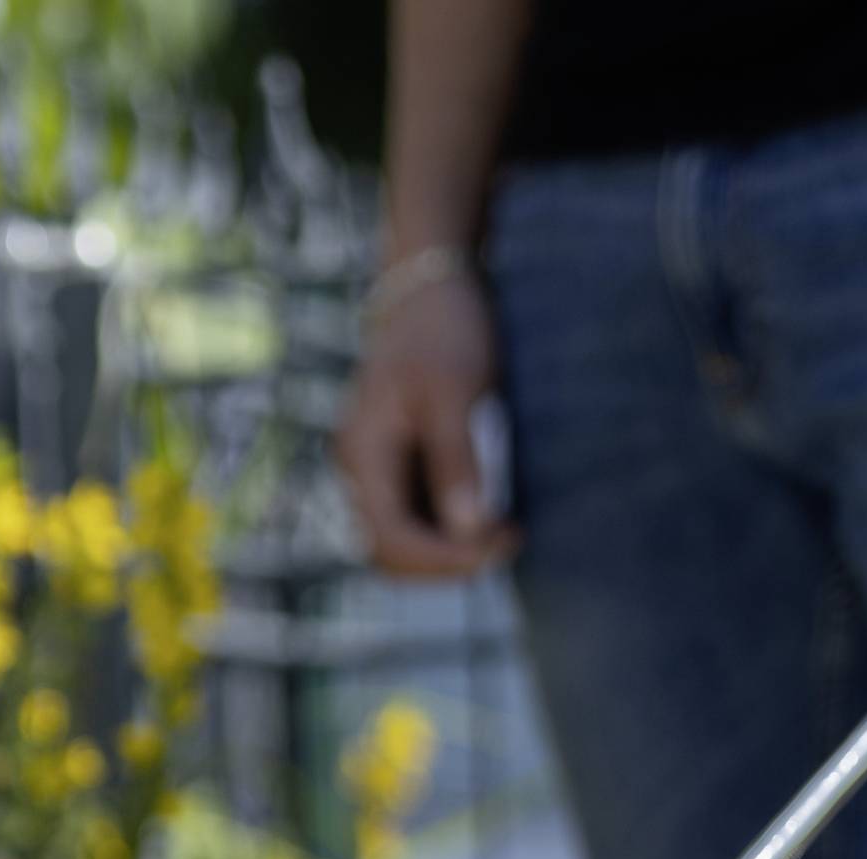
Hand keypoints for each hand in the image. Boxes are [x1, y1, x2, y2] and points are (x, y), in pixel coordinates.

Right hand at [336, 268, 515, 576]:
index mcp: (364, 453)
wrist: (431, 286)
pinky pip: (414, 519)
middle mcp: (359, 471)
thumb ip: (458, 461)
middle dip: (447, 563)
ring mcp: (373, 471)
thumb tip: (470, 530)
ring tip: (503, 533)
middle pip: (389, 554)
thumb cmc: (445, 329)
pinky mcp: (394, 467)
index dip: (445, 559)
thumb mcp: (457, 389)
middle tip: (507, 545)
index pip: (392, 540)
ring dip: (449, 552)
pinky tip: (489, 514)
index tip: (500, 547)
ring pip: (401, 544)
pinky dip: (449, 530)